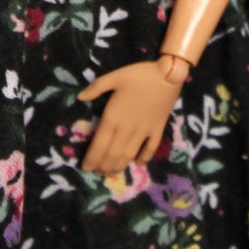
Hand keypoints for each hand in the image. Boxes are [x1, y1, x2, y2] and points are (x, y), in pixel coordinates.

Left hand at [78, 57, 187, 174]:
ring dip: (119, 166)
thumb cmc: (139, 75)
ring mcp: (143, 132)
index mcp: (113, 118)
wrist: (168, 75)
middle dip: (103, 167)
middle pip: (112, 154)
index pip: (99, 145)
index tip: (85, 167)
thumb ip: (96, 87)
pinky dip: (144, 158)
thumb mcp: (115, 76)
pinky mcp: (157, 130)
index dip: (91, 159)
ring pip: (128, 155)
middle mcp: (127, 130)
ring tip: (111, 173)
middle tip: (97, 173)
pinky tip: (139, 163)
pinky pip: (150, 149)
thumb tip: (80, 97)